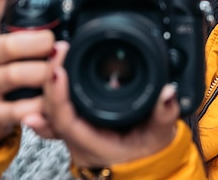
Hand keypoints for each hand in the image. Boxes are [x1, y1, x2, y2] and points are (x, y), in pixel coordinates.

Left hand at [23, 42, 179, 167]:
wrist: (148, 166)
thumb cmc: (150, 155)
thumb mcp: (161, 134)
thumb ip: (164, 113)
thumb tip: (168, 92)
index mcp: (93, 145)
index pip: (65, 121)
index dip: (58, 95)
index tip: (59, 71)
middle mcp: (77, 142)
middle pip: (50, 110)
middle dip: (51, 77)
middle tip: (59, 50)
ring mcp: (72, 135)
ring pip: (49, 108)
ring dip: (49, 79)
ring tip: (56, 53)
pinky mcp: (74, 125)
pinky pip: (55, 107)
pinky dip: (53, 87)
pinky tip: (51, 70)